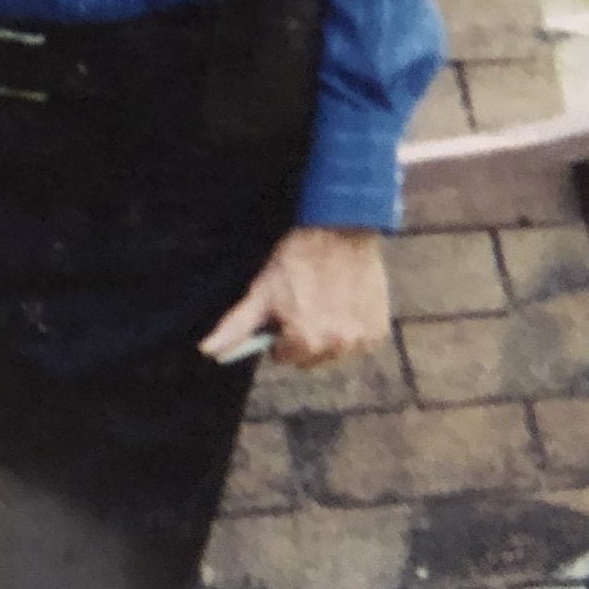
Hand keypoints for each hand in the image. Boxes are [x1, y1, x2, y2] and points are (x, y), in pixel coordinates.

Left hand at [199, 226, 390, 370]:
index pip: (283, 356)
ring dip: (329, 334)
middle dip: (304, 337)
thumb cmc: (296, 259)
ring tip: (326, 300)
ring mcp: (360, 340)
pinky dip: (352, 328)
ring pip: (335, 351)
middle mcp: (335, 347)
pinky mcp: (378, 332)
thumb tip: (209, 351)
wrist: (340, 230)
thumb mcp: (261, 290)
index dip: (279, 333)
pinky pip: (359, 342)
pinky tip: (344, 302)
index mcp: (304, 341)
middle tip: (304, 304)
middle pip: (310, 358)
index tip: (284, 311)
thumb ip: (236, 326)